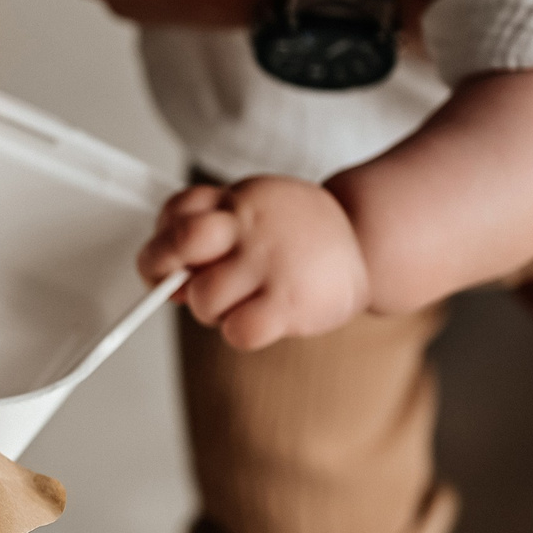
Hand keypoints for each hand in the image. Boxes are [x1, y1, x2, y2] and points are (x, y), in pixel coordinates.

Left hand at [139, 177, 369, 350]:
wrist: (369, 246)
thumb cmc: (298, 240)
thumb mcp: (253, 218)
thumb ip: (208, 240)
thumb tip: (166, 284)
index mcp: (237, 200)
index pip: (176, 211)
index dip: (163, 240)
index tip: (172, 260)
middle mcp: (250, 224)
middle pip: (181, 243)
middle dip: (169, 272)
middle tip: (188, 284)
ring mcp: (270, 260)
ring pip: (204, 298)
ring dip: (212, 311)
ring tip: (243, 301)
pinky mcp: (289, 299)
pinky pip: (237, 330)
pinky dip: (240, 332)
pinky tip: (261, 319)